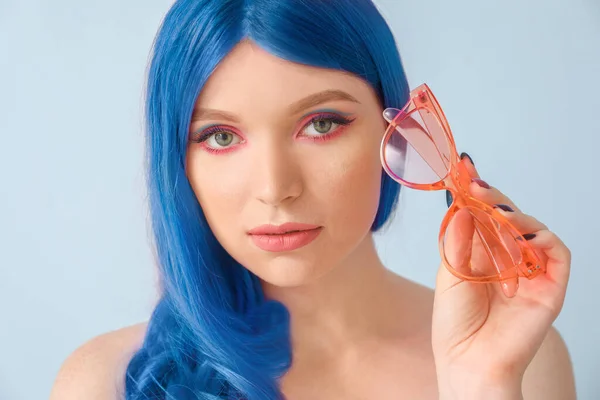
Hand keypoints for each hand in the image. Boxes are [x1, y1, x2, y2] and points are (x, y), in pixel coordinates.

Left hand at [432, 155, 570, 398]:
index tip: (464, 172)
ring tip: (494, 209)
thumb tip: (461, 206)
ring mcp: (530, 273)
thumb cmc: (455, 324)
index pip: (484, 218)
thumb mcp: (450, 273)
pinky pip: (557, 254)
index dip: (476, 195)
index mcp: (482, 256)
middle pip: (508, 219)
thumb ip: (458, 240)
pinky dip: (543, 238)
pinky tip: (523, 232)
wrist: (468, 362)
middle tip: (475, 183)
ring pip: (532, 230)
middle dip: (493, 198)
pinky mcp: (550, 288)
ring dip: (514, 215)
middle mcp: (508, 261)